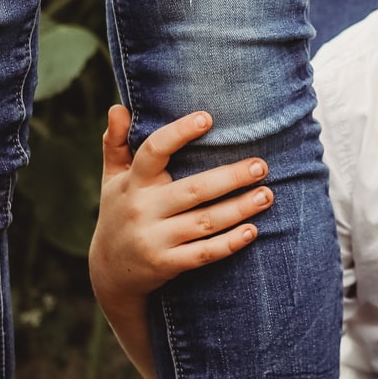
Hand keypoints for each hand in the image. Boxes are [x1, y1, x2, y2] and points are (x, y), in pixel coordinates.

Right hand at [90, 106, 270, 301]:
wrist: (110, 271)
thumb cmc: (119, 213)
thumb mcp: (112, 179)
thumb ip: (116, 142)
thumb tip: (118, 107)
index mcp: (133, 182)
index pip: (154, 151)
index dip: (179, 133)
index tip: (207, 118)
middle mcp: (143, 209)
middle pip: (194, 189)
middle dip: (231, 177)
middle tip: (261, 165)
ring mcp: (155, 238)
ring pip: (205, 221)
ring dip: (240, 208)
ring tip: (267, 195)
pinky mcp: (167, 264)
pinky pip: (204, 253)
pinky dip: (229, 243)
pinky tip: (252, 231)